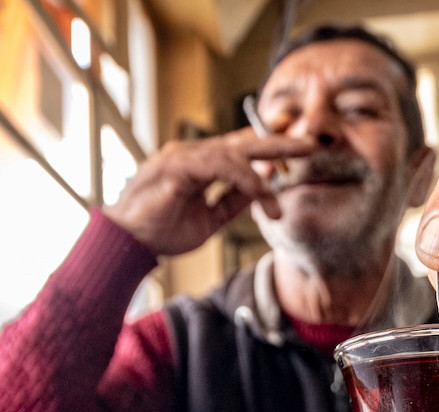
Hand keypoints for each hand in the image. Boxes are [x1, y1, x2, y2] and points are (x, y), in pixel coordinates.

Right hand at [103, 128, 314, 255]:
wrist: (126, 244)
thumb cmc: (160, 231)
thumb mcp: (209, 219)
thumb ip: (232, 202)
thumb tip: (261, 191)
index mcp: (200, 164)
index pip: (241, 149)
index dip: (270, 148)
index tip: (300, 151)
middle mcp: (193, 154)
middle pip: (243, 142)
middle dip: (280, 141)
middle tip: (312, 142)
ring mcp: (184, 157)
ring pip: (235, 150)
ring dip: (268, 160)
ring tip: (294, 171)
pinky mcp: (177, 167)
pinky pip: (221, 166)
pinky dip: (246, 178)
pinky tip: (263, 192)